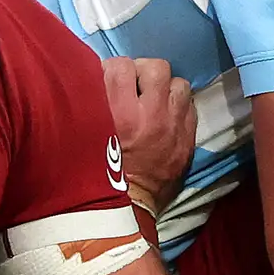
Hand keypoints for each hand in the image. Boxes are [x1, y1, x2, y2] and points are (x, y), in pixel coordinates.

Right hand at [103, 57, 197, 221]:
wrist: (126, 209)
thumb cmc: (95, 173)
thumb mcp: (83, 135)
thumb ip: (92, 103)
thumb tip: (95, 77)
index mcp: (119, 113)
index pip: (120, 65)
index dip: (114, 68)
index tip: (110, 80)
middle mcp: (151, 115)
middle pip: (157, 67)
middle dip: (145, 72)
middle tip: (135, 86)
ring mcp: (174, 127)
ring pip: (180, 84)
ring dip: (166, 88)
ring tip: (154, 101)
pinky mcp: (188, 140)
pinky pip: (190, 108)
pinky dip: (178, 108)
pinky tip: (166, 117)